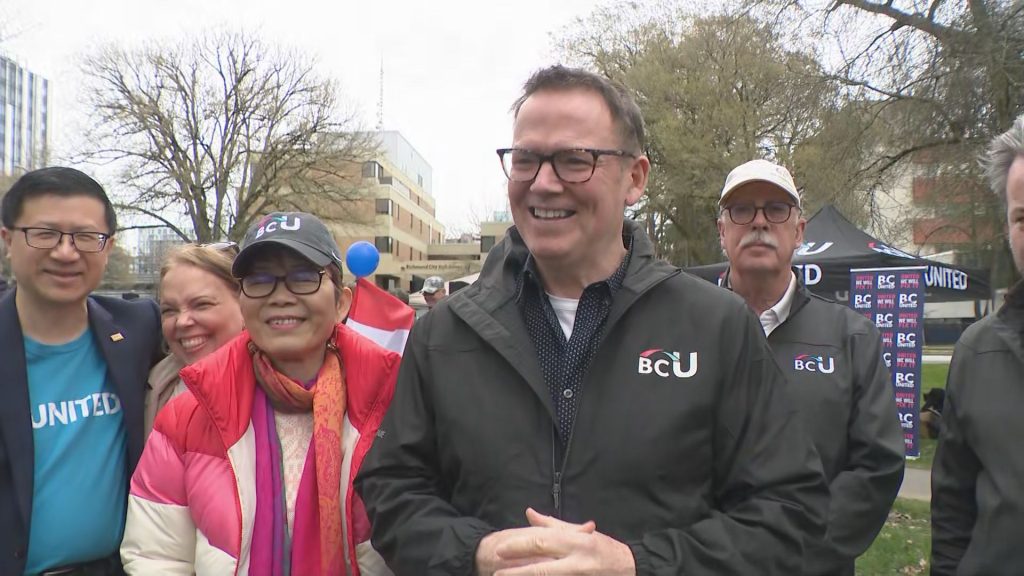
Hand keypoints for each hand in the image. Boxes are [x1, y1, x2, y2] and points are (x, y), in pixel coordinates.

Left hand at [492, 508, 635, 574]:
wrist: (631, 568)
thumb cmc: (604, 548)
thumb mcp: (580, 532)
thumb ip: (552, 525)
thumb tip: (528, 513)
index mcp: (576, 541)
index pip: (542, 541)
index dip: (519, 546)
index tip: (500, 549)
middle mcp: (578, 560)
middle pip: (542, 567)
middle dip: (517, 571)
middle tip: (496, 571)